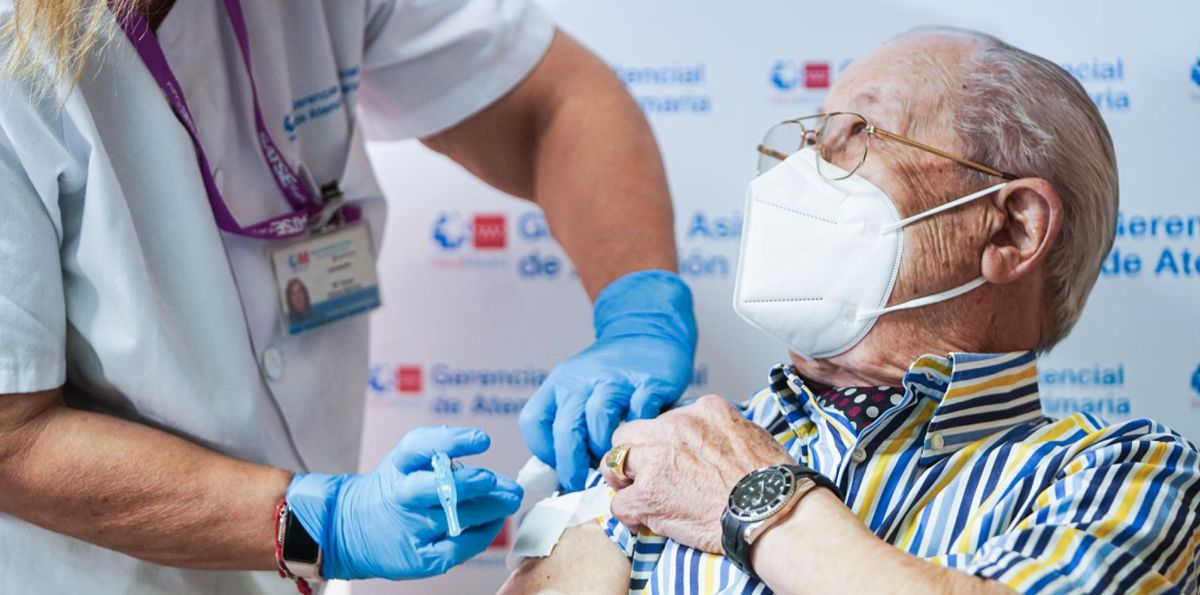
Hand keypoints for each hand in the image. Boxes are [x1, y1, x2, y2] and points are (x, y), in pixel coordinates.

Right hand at [285, 426, 522, 579]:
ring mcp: (411, 529)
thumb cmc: (394, 490)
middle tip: (496, 480)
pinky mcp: (420, 557)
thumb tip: (494, 471)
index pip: (420, 446)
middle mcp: (403, 496)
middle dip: (469, 483)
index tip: (482, 439)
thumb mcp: (407, 463)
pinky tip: (495, 522)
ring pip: (455, 518)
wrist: (351, 530)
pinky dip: (482, 534)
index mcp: (399, 465)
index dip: (452, 441)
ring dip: (488, 508)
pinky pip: (458, 547)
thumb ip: (444, 457)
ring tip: (509, 499)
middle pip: (435, 488)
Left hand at [520, 270, 696, 490]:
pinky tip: (640, 440)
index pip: (534, 423)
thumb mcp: (577, 389)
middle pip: (566, 429)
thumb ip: (568, 423)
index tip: (561, 467)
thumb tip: (564, 475)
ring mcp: (616, 380)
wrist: (646, 331)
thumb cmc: (608, 376)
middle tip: (581, 485)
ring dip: (605, 450)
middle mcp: (582, 380)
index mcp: (558, 384)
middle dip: (571, 466)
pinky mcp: (648, 382)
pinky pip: (640, 413)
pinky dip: (639, 432)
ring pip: (599, 421)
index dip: (545, 453)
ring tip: (613, 462)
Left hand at [599, 395, 791, 552]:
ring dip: (622, 481)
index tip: (670, 458)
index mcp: (702, 411)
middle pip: (630, 433)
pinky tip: (642, 522)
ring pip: (614, 462)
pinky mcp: (648, 493)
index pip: (666, 420)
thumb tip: (713, 441)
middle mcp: (674, 427)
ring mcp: (657, 459)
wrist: (771, 511)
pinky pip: (620, 502)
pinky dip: (628, 514)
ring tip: (633, 495)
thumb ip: (722, 431)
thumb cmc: (770, 482)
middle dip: (633, 454)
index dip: (664, 443)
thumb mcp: (752, 434)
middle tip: (640, 475)